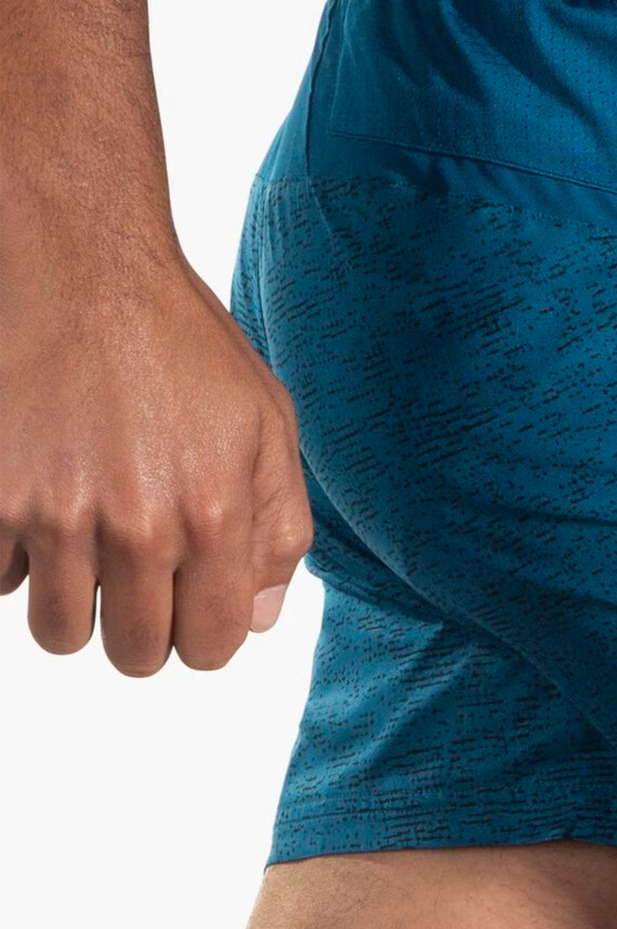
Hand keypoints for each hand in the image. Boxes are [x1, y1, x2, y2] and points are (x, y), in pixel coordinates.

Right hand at [0, 248, 312, 675]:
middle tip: (149, 575)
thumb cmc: (188, 349)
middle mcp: (132, 525)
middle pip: (135, 654)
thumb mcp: (268, 425)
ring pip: (60, 634)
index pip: (213, 646)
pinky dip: (20, 562)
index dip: (210, 633)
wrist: (84, 274)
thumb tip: (261, 620)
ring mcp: (52, 516)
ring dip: (82, 602)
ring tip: (97, 538)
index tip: (201, 604)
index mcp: (211, 512)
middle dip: (148, 629)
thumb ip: (277, 528)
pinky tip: (47, 504)